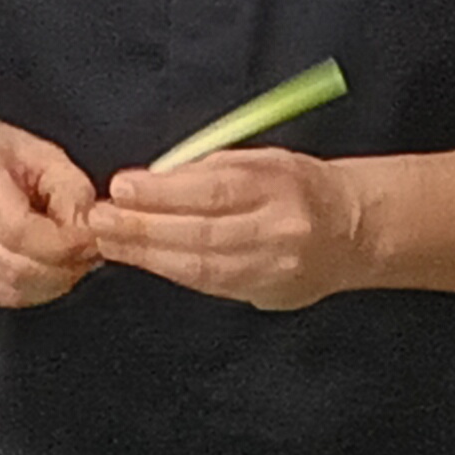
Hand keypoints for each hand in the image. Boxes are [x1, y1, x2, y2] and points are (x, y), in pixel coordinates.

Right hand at [0, 118, 100, 307]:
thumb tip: (91, 223)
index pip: (19, 230)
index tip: (92, 237)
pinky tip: (47, 268)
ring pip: (10, 290)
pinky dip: (34, 290)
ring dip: (53, 281)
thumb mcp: (30, 149)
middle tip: (90, 251)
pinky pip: (0, 297)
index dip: (64, 242)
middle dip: (65, 266)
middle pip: (16, 267)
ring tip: (70, 257)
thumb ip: (67, 184)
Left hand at [90, 147, 374, 309]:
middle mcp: (281, 230)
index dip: (161, 193)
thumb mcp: (262, 160)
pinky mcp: (269, 294)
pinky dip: (173, 272)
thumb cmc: (299, 187)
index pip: (212, 192)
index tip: (121, 188)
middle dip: (142, 228)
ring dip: (149, 255)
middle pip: (201, 234)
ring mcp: (275, 268)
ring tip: (111, 242)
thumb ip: (210, 170)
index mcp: (280, 185)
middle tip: (100, 221)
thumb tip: (150, 182)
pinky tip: (146, 261)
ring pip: (201, 267)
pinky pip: (211, 285)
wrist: (353, 230)